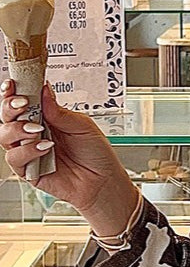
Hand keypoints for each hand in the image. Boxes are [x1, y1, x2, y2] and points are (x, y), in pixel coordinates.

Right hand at [0, 78, 136, 221]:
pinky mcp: (28, 171)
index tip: (12, 84)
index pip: (20, 102)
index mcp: (44, 118)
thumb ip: (59, 111)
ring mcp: (28, 152)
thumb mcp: (82, 125)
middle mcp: (33, 133)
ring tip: (38, 130)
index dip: (11, 92)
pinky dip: (27, 150)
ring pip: (5, 136)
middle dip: (10, 107)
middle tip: (23, 104)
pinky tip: (44, 148)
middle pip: (6, 116)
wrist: (103, 182)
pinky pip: (15, 158)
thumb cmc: (96, 154)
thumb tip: (44, 90)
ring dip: (18, 129)